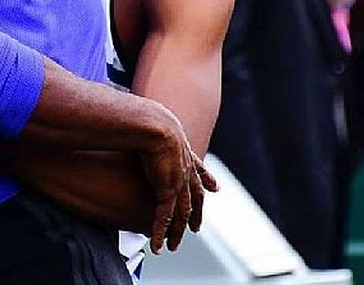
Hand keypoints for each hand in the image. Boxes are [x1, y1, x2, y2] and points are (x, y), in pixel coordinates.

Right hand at [139, 102, 218, 253]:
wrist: (155, 125)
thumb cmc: (150, 120)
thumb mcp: (158, 125)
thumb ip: (157, 127)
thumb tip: (149, 117)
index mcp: (185, 152)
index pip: (199, 169)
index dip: (207, 179)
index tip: (215, 188)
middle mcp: (185, 169)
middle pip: (195, 197)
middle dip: (197, 213)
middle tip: (197, 228)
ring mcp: (178, 182)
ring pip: (182, 213)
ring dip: (177, 231)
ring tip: (173, 245)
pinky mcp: (167, 191)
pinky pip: (165, 217)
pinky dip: (161, 233)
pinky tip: (157, 246)